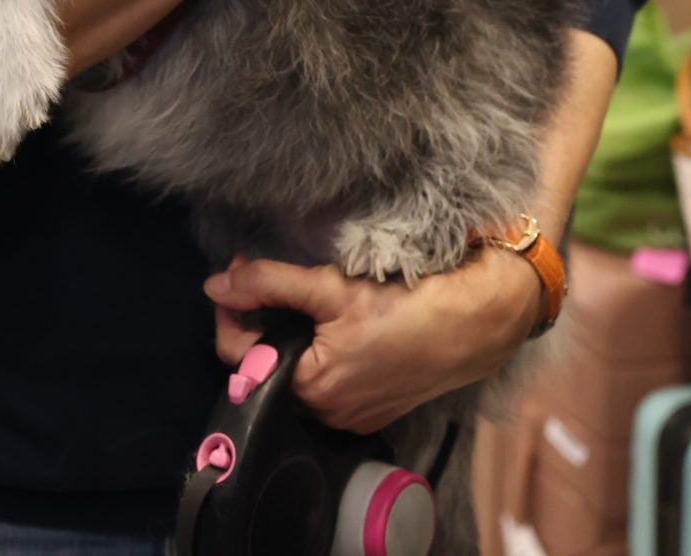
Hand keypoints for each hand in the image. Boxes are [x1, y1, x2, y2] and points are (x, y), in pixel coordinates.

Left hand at [208, 248, 541, 435]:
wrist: (473, 326)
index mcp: (310, 387)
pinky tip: (330, 327)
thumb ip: (269, 283)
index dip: (231, 309)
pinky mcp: (370, 413)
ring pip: (294, 375)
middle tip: (266, 278)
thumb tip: (217, 284)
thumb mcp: (330, 287)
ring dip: (287, 337)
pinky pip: (325, 386)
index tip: (239, 272)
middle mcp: (325, 414)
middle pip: (264, 365)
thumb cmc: (406, 306)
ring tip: (300, 300)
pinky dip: (316, 356)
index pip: (237, 354)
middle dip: (258, 320)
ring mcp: (350, 418)